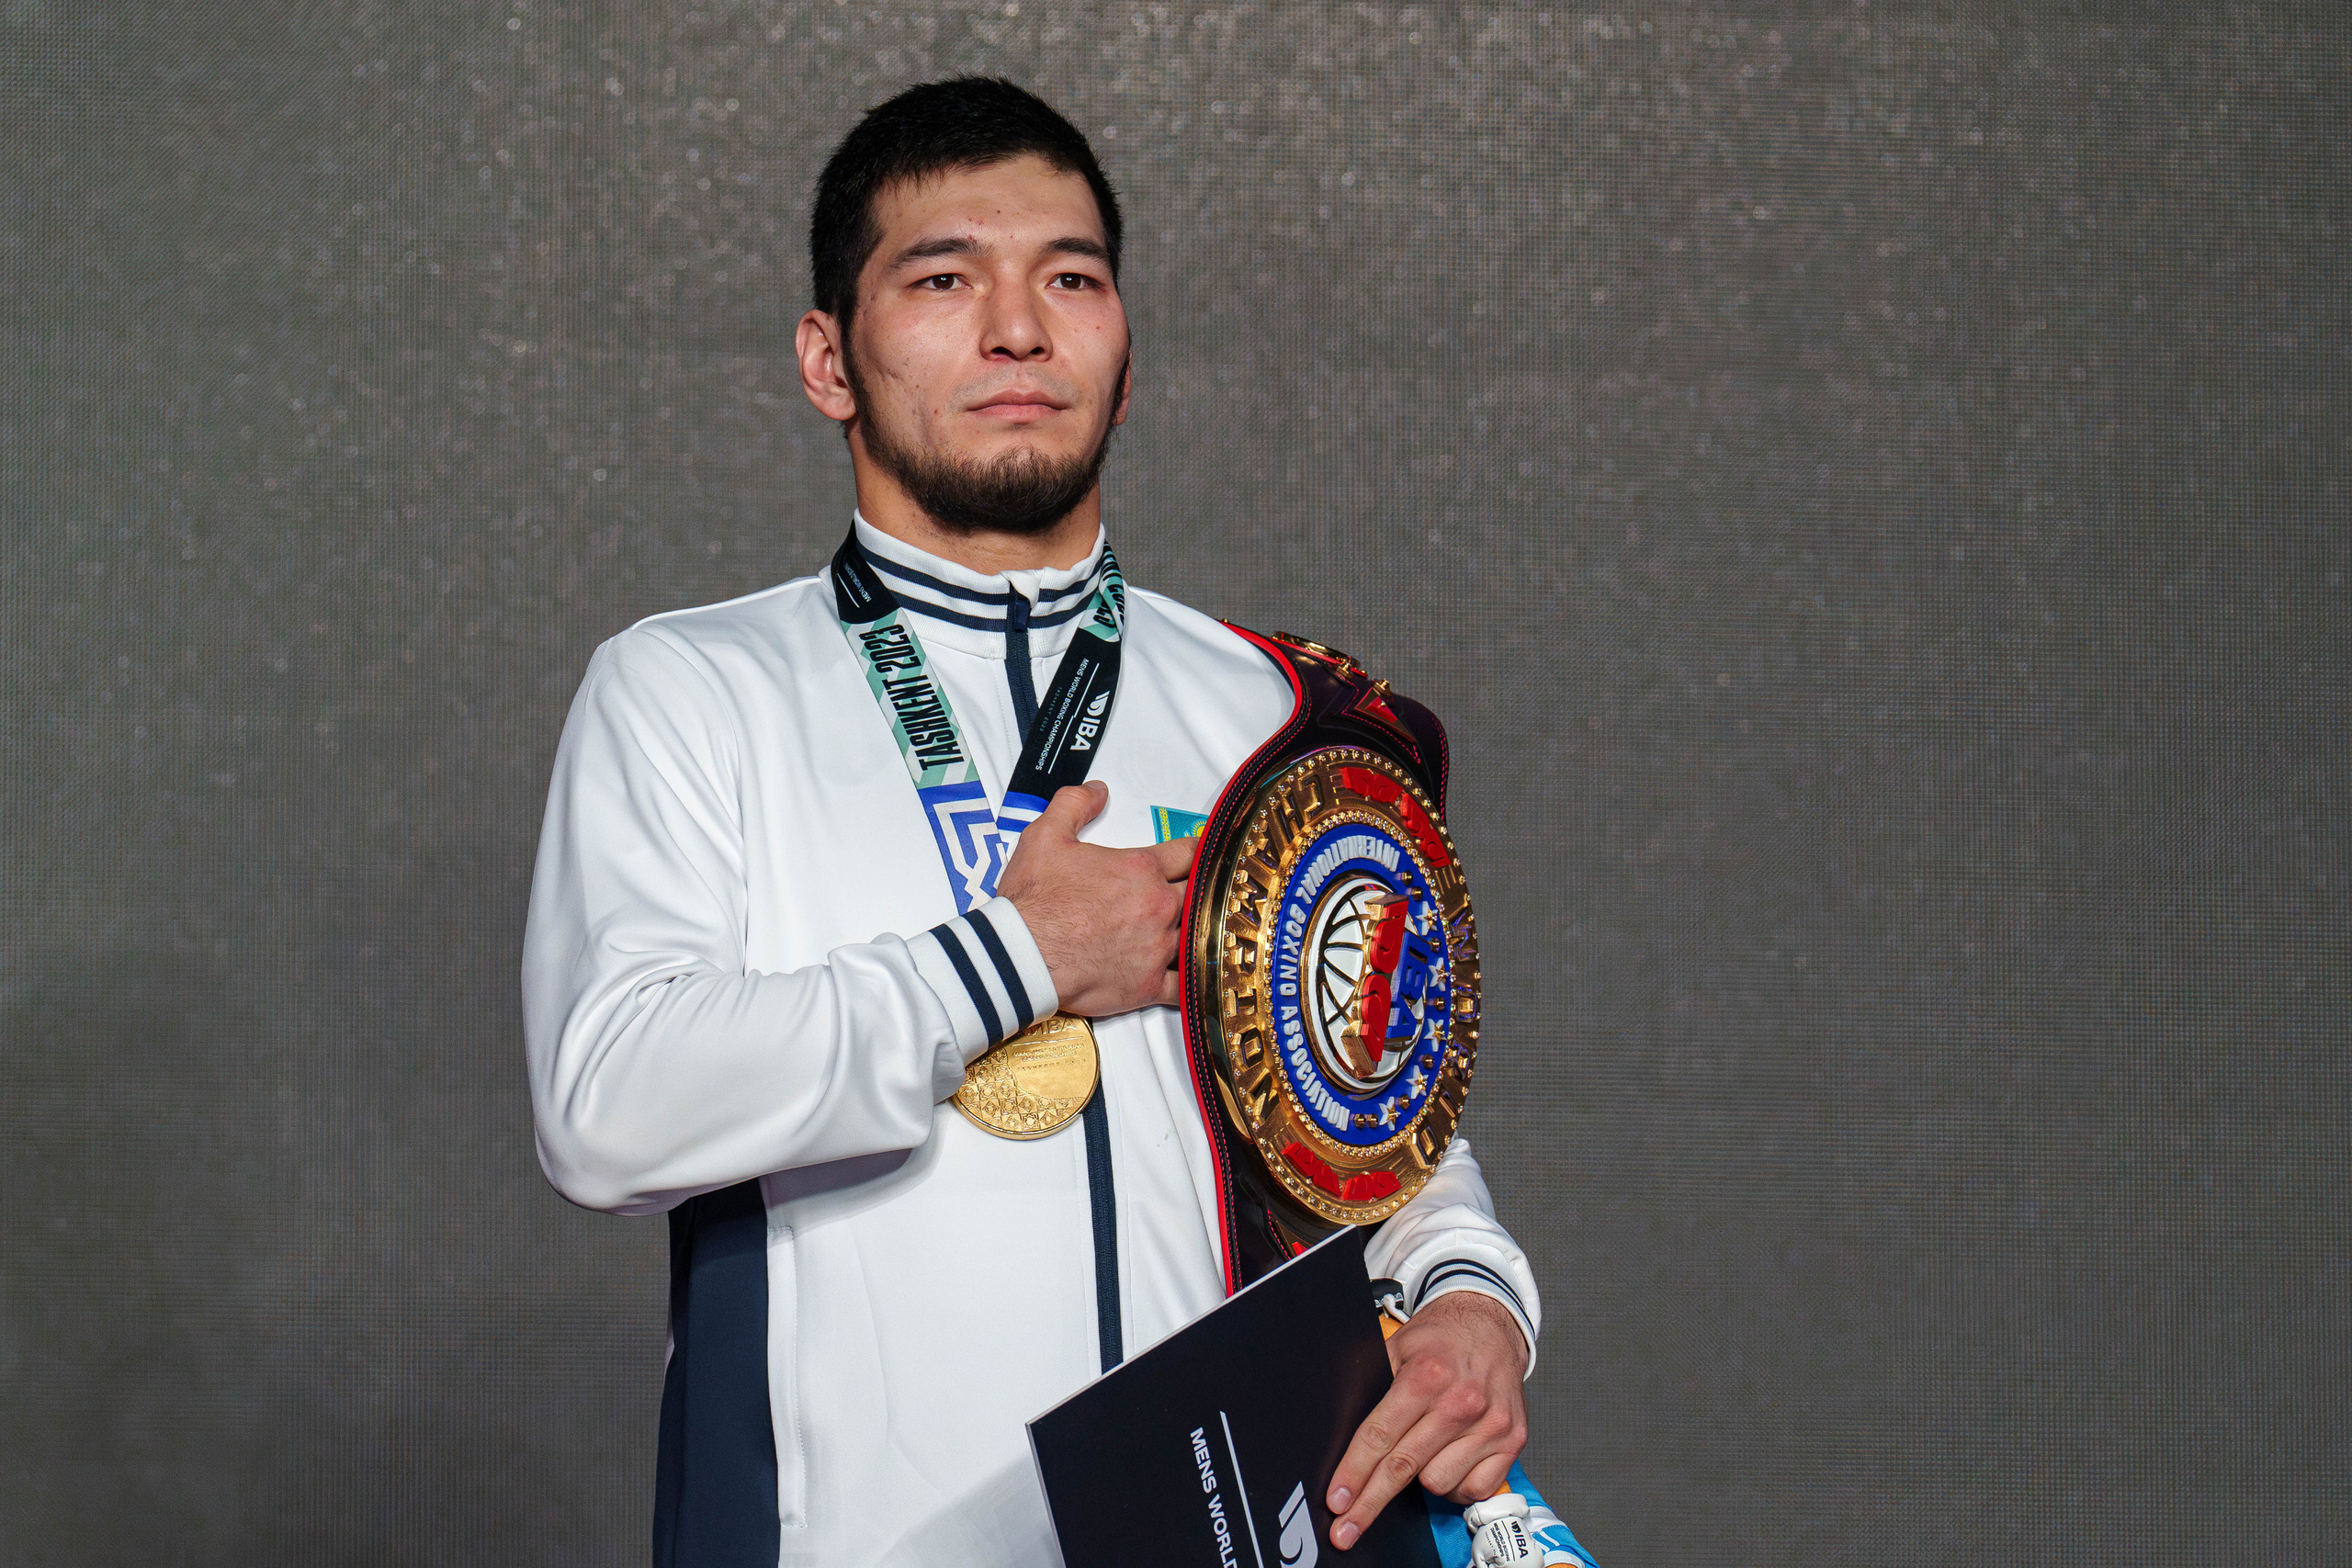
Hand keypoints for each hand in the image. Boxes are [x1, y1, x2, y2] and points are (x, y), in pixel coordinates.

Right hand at [997, 781, 1198, 1016]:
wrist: (1021, 956)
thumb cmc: (1033, 902)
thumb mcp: (1045, 835)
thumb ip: (1074, 804)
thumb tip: (1096, 790)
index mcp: (1140, 870)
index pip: (1187, 853)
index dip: (1197, 850)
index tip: (1203, 854)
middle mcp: (1157, 907)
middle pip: (1197, 894)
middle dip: (1198, 891)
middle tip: (1201, 892)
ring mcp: (1156, 948)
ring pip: (1196, 935)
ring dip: (1196, 931)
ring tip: (1200, 930)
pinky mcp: (1147, 985)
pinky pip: (1184, 984)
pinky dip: (1191, 979)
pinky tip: (1195, 975)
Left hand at [1324, 1292, 1528, 1550]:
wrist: (1492, 1327)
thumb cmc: (1442, 1339)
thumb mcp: (1399, 1346)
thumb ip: (1373, 1384)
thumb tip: (1340, 1432)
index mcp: (1427, 1376)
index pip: (1380, 1435)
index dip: (1354, 1472)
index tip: (1337, 1501)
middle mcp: (1461, 1403)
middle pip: (1403, 1468)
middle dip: (1370, 1503)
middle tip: (1346, 1530)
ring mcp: (1490, 1425)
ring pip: (1438, 1483)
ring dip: (1423, 1477)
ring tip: (1423, 1450)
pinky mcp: (1512, 1442)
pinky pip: (1472, 1489)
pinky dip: (1456, 1484)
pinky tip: (1450, 1459)